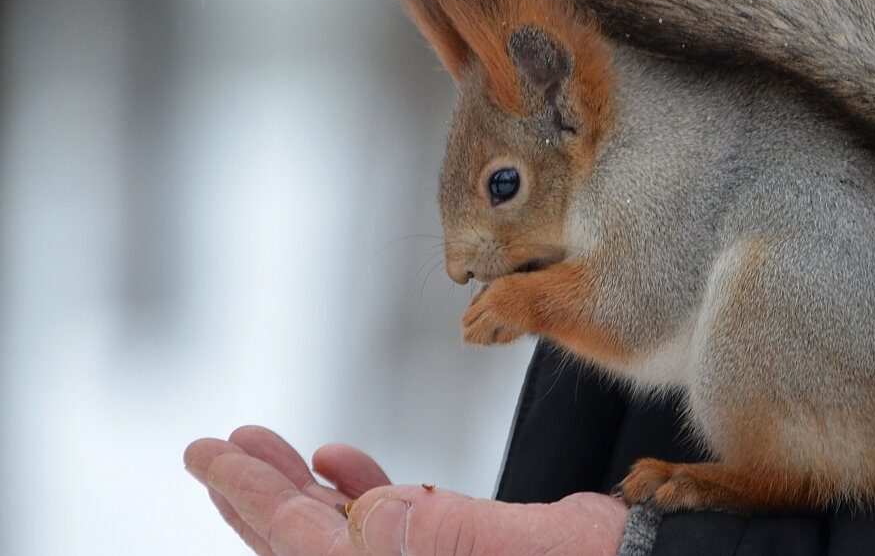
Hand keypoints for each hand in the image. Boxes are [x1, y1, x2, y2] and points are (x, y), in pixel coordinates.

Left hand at [184, 426, 627, 555]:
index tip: (214, 457)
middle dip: (259, 493)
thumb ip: (450, 534)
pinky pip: (394, 525)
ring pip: (347, 532)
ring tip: (264, 447)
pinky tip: (341, 461)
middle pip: (312, 545)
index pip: (310, 548)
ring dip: (303, 486)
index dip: (254, 499)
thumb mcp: (542, 550)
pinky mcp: (462, 554)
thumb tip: (365, 516)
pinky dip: (365, 487)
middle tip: (214, 449)